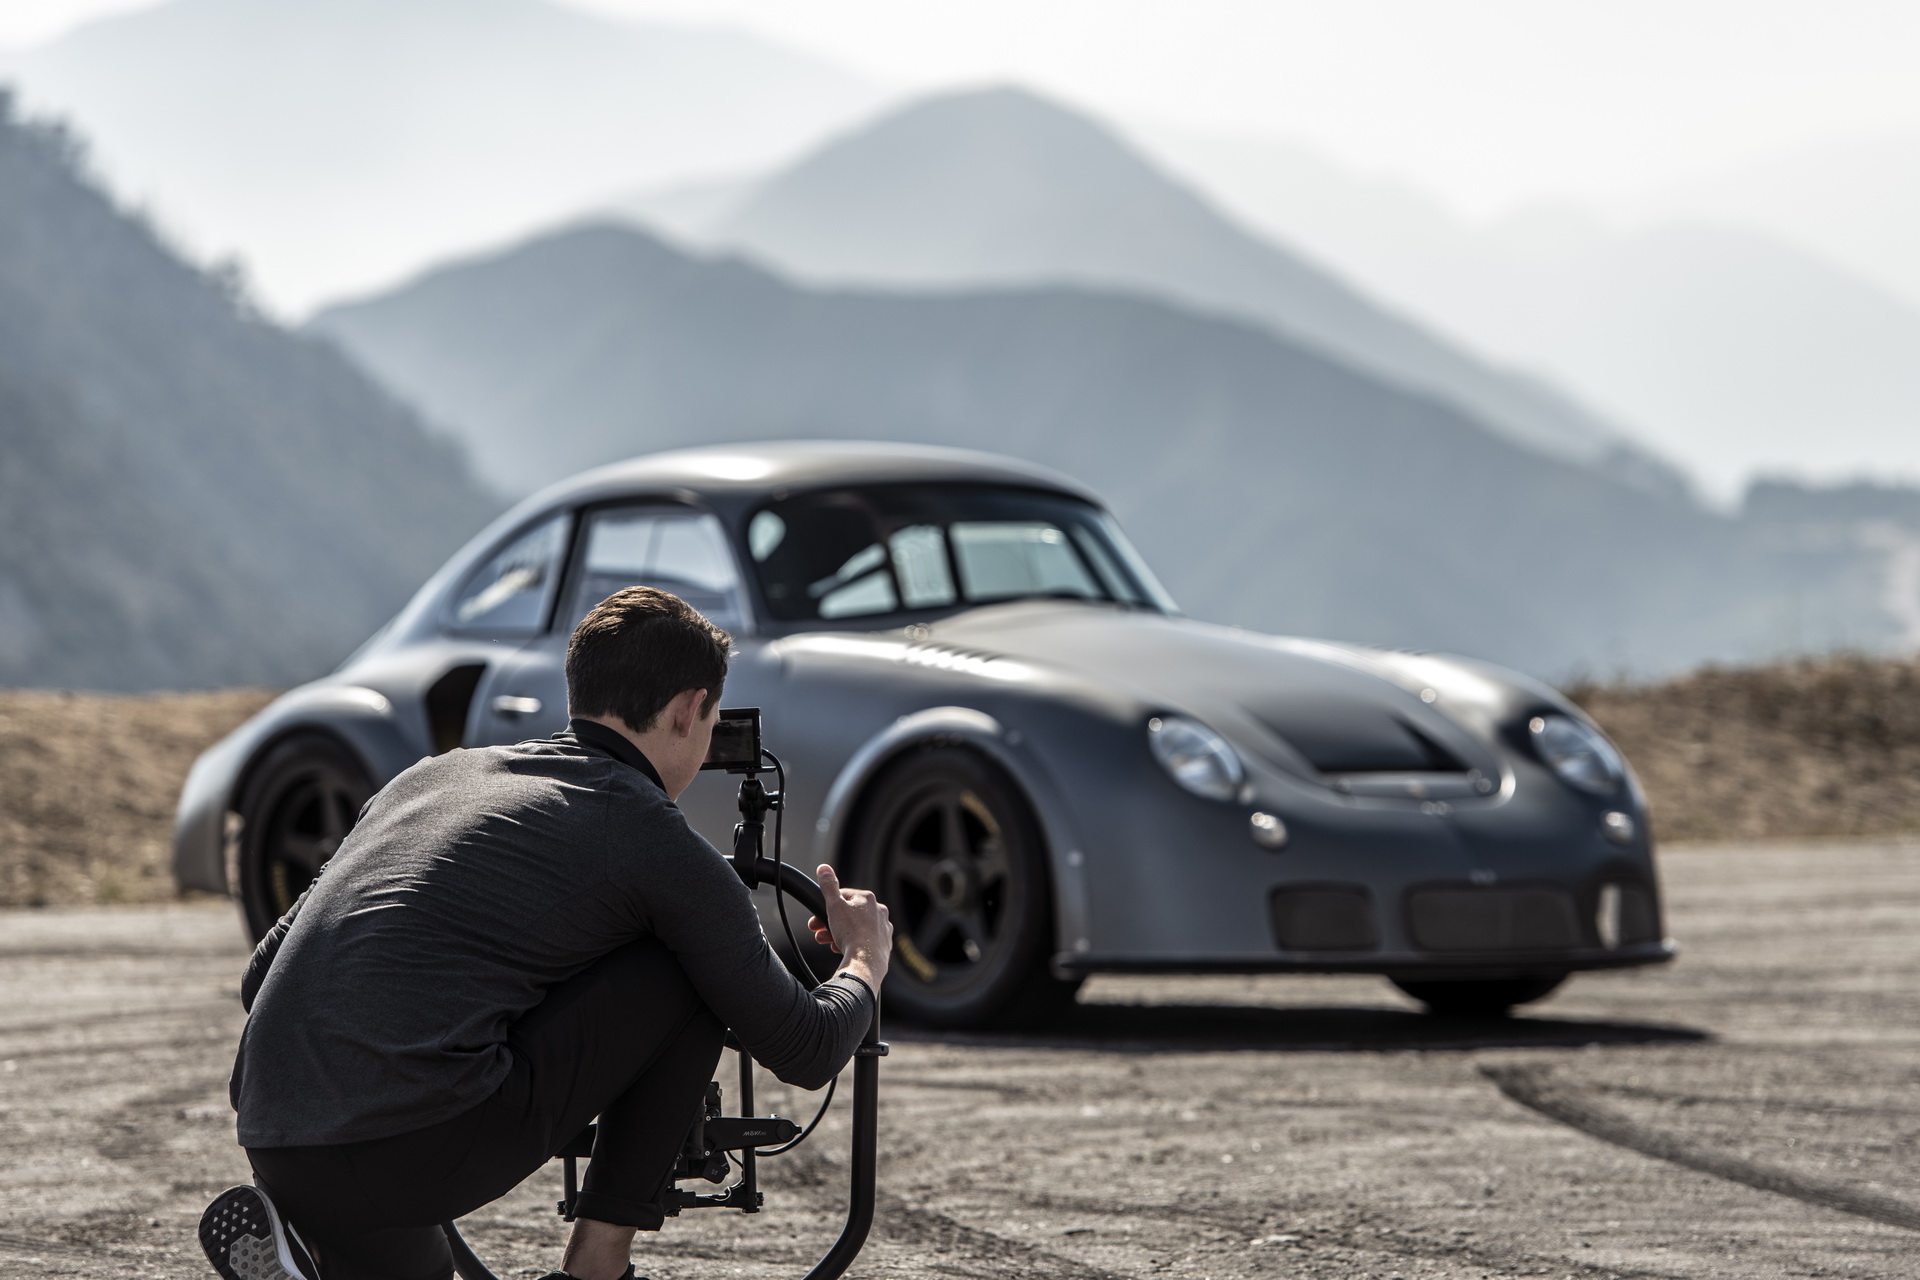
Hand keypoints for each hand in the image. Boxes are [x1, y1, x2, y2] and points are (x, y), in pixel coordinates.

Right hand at [807, 863, 891, 985]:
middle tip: (818, 932)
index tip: (817, 918)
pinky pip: (864, 941)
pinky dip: (852, 944)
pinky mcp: (884, 944)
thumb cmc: (850, 933)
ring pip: (855, 928)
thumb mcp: (834, 905)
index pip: (842, 897)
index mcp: (868, 898)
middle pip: (849, 914)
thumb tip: (824, 868)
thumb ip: (828, 886)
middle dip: (831, 923)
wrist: (866, 961)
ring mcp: (883, 928)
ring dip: (839, 934)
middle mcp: (878, 911)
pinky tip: (842, 950)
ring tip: (829, 943)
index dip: (827, 907)